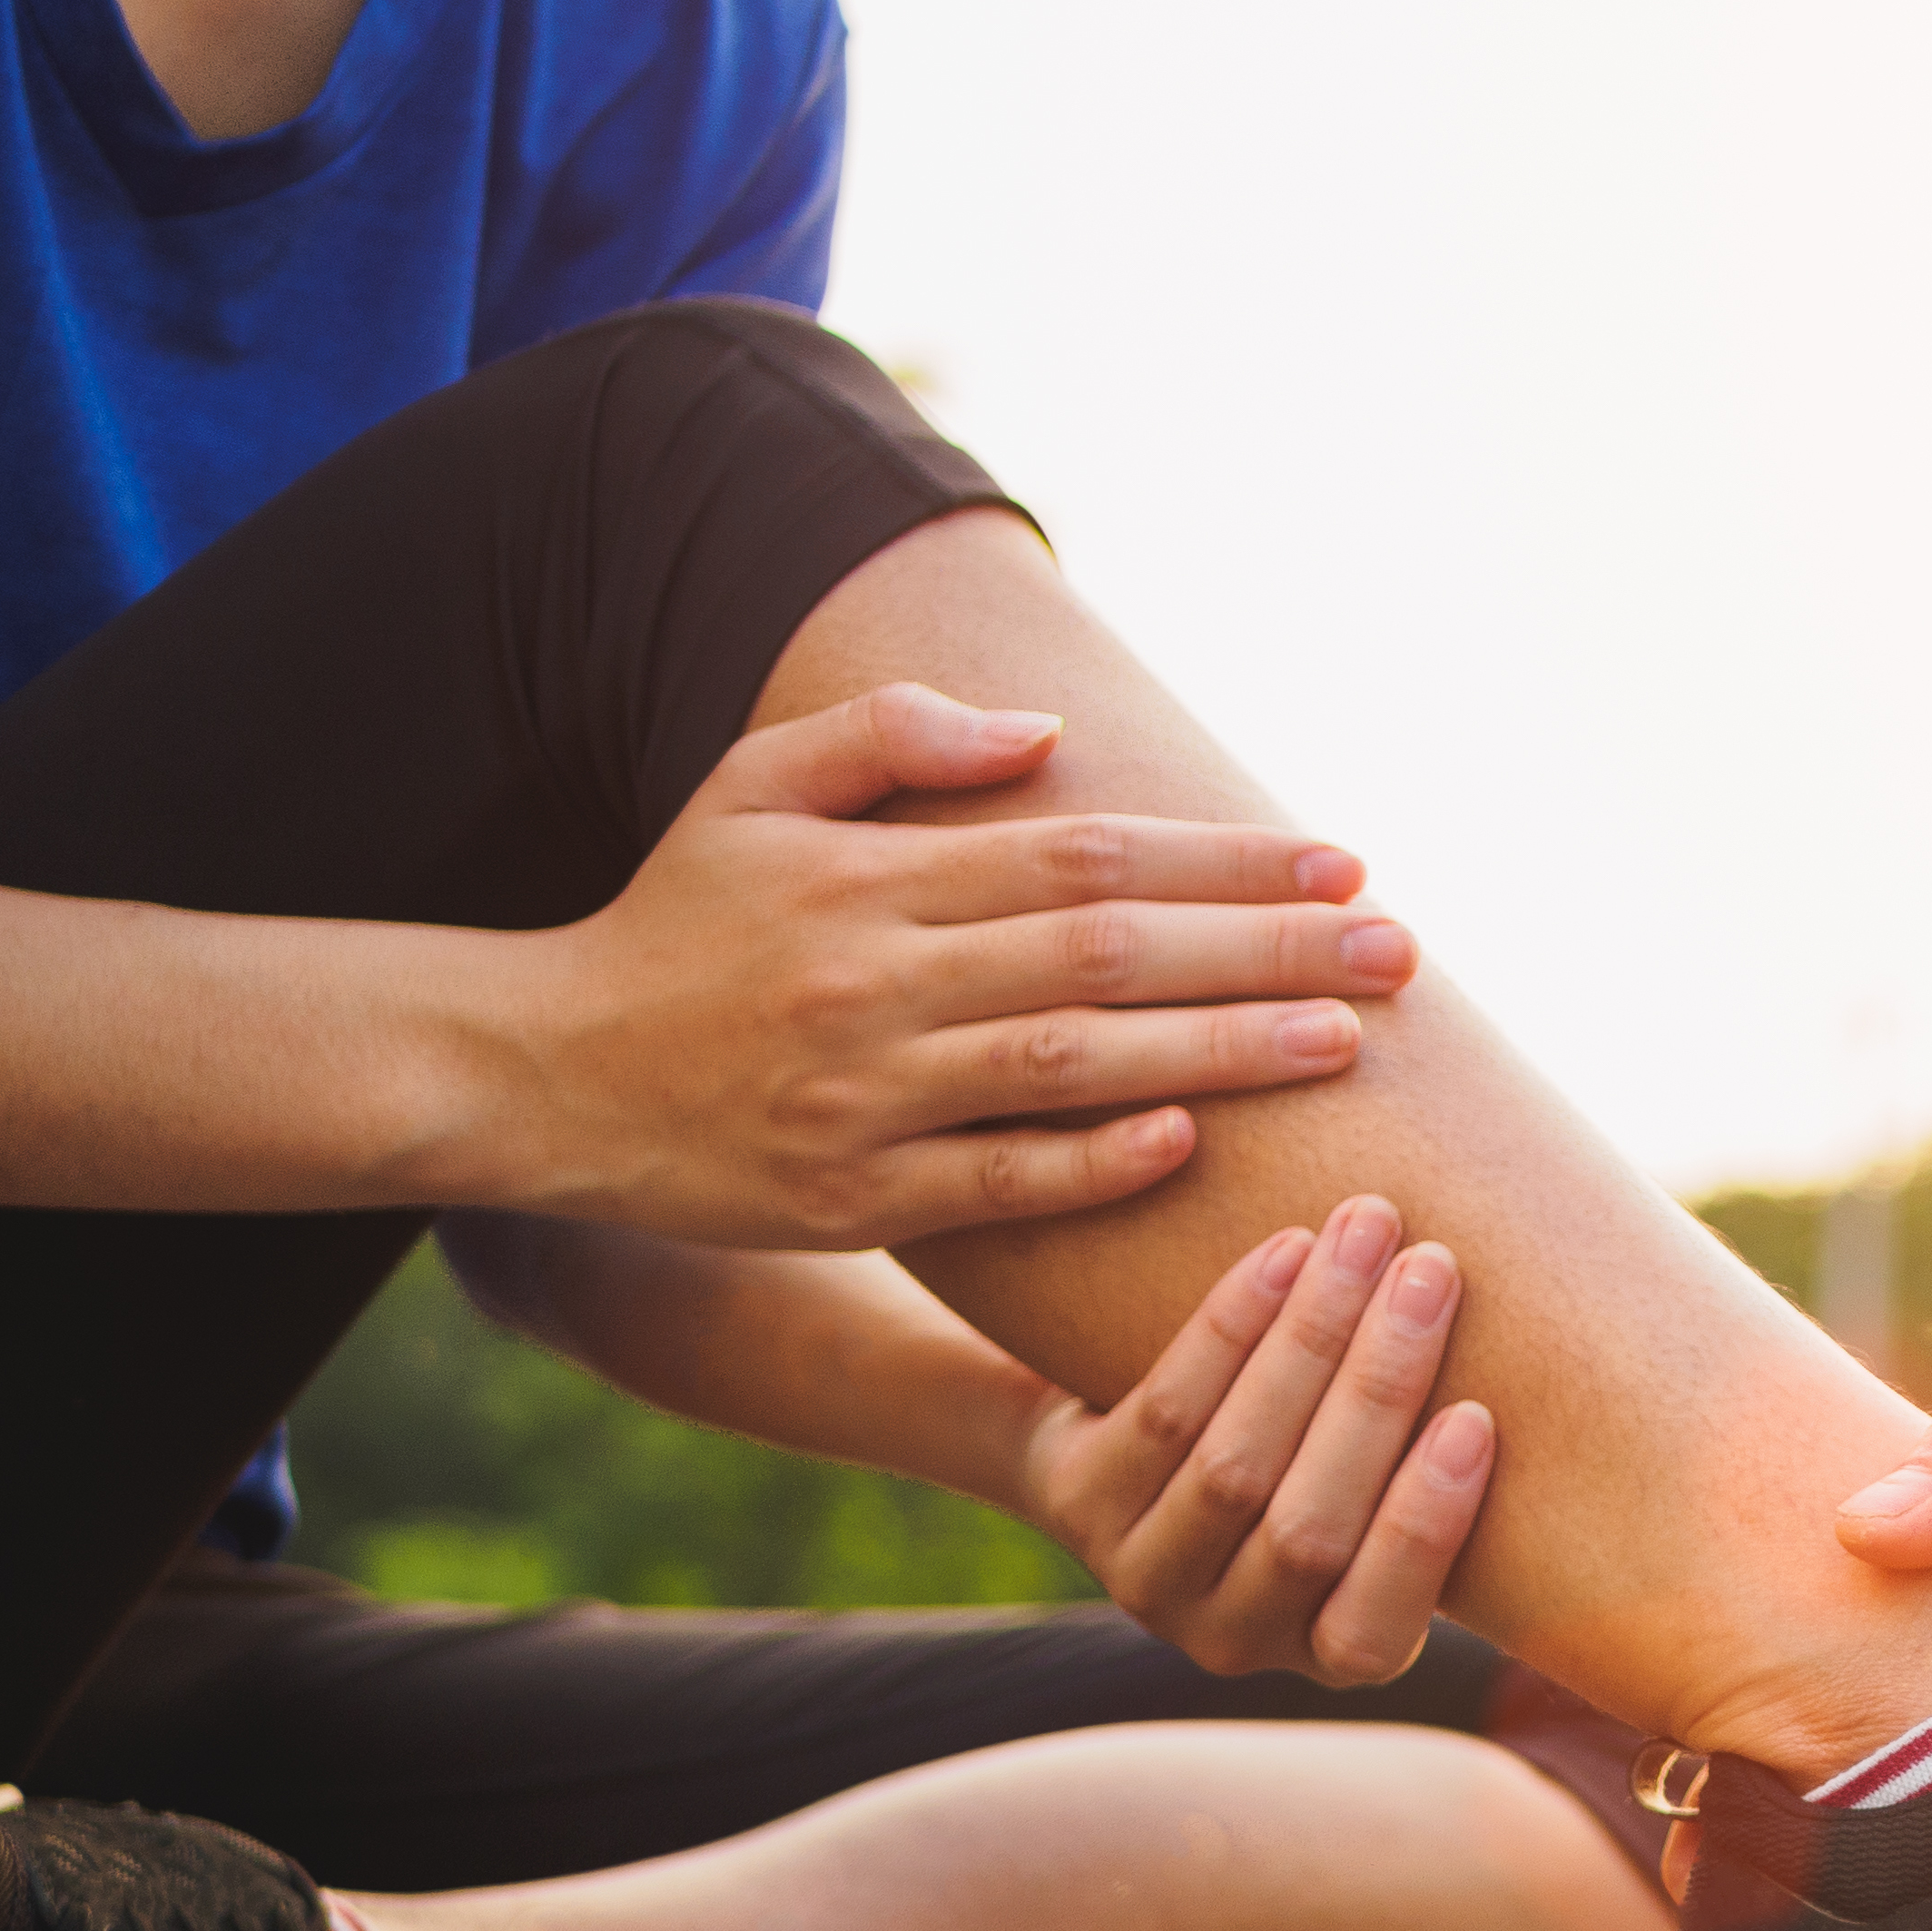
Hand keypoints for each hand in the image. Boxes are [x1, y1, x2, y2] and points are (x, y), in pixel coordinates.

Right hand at [502, 683, 1411, 1244]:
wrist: (534, 1070)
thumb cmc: (674, 921)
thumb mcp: (752, 789)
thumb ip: (893, 739)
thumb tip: (1046, 732)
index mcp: (871, 877)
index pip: (1085, 854)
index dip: (1219, 855)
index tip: (1340, 858)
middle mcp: (878, 981)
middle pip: (1108, 955)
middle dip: (1264, 947)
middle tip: (1397, 948)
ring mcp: (865, 1096)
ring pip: (1073, 1068)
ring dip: (1219, 1053)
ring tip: (1345, 1042)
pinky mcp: (849, 1198)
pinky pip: (994, 1183)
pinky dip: (1093, 1165)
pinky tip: (1194, 1145)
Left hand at [1016, 1195, 1492, 1679]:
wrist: (1109, 1442)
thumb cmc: (1305, 1453)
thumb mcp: (1373, 1489)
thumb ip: (1445, 1461)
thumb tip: (1590, 1359)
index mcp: (1329, 1653)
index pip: (1372, 1626)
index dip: (1423, 1528)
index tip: (1475, 1419)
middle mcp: (1232, 1640)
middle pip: (1309, 1526)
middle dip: (1378, 1388)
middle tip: (1433, 1270)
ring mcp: (1144, 1580)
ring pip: (1236, 1466)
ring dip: (1311, 1339)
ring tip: (1365, 1233)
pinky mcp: (1078, 1505)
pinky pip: (1163, 1413)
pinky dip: (1229, 1326)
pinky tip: (1283, 1252)